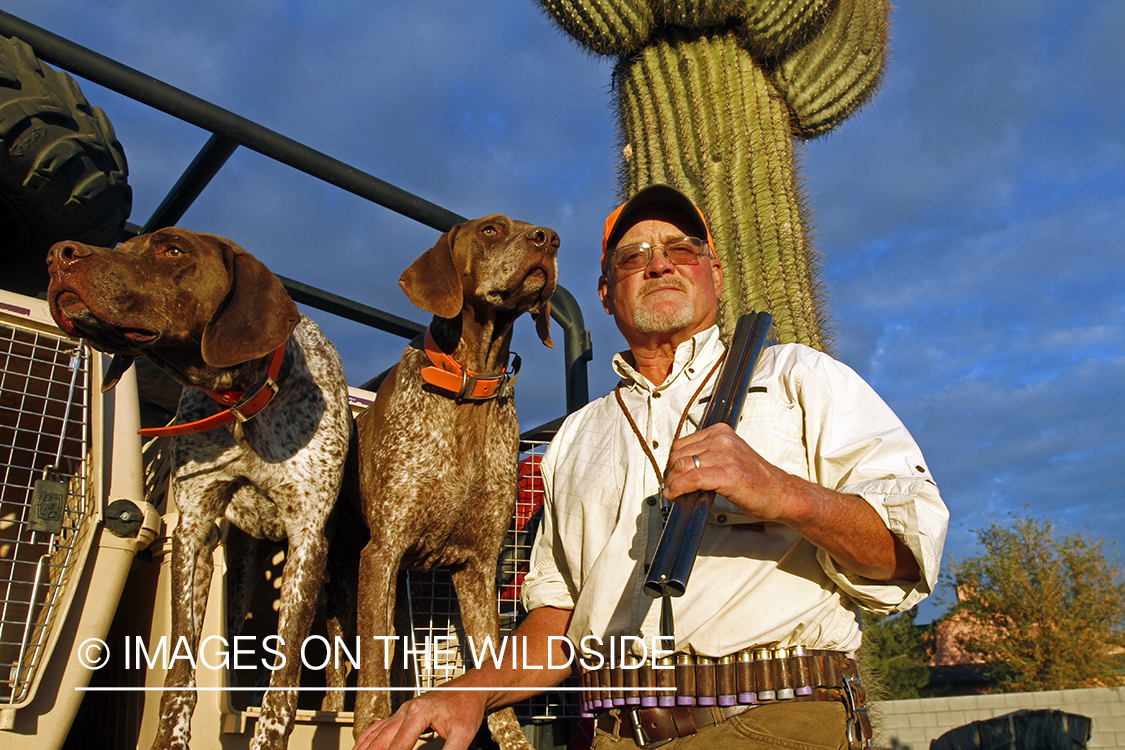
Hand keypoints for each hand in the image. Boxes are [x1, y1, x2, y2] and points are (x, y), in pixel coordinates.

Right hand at [353, 689, 485, 749]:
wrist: (470, 688)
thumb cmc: (467, 707)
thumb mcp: (464, 734)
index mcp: (418, 713)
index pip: (397, 747)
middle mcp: (405, 710)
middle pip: (380, 741)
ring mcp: (402, 711)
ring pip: (375, 734)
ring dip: (365, 749)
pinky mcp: (403, 714)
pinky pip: (378, 727)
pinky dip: (367, 739)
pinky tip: (361, 747)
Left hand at [664, 424, 920, 581]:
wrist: (782, 494)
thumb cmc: (757, 480)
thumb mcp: (730, 457)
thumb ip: (707, 457)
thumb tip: (678, 469)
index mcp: (721, 432)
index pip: (681, 444)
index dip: (673, 463)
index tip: (673, 476)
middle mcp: (722, 439)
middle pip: (678, 454)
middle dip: (671, 473)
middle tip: (673, 488)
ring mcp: (725, 455)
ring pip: (681, 466)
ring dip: (672, 483)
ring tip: (675, 494)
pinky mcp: (727, 474)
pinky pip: (690, 479)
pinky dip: (677, 489)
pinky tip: (676, 496)